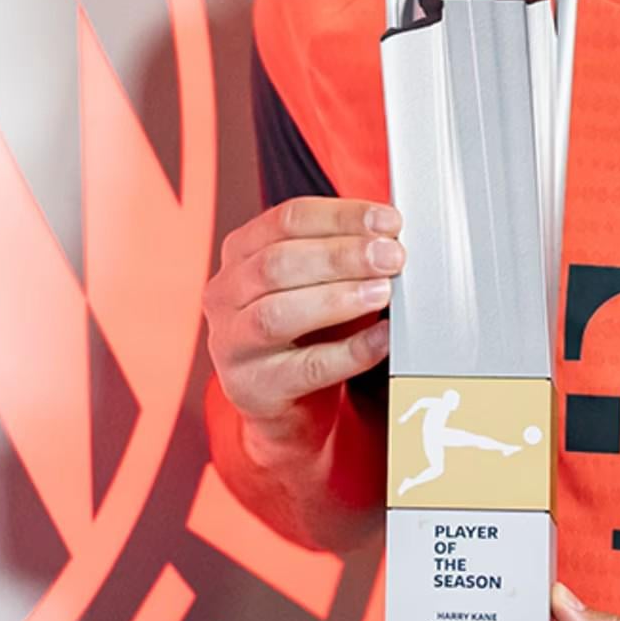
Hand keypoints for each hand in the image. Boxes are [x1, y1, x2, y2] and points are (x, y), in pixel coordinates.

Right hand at [202, 196, 404, 459]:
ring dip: (337, 299)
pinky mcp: (254, 388)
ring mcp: (232, 343)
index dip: (341, 216)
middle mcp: (226, 293)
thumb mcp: (317, 282)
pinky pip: (305, 368)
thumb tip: (393, 237)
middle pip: (278, 263)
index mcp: (241, 252)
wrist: (285, 404)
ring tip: (382, 292)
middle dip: (341, 256)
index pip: (287, 219)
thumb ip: (345, 255)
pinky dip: (350, 352)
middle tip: (391, 256)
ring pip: (277, 314)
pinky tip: (382, 339)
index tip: (387, 221)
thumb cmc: (305, 330)